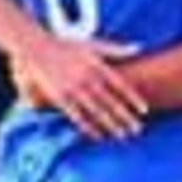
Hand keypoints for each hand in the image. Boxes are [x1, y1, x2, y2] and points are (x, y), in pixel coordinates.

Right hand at [11, 32, 146, 138]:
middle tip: (138, 130)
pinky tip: (99, 137)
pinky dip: (89, 128)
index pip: (120, 85)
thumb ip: (115, 49)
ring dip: (111, 125)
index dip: (133, 98)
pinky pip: (78, 117)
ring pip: (97, 111)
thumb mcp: (92, 44)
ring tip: (123, 136)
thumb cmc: (66, 45)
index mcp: (97, 65)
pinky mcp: (61, 98)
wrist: (36, 47)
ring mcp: (74, 89)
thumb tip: (138, 48)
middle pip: (111, 101)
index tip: (144, 110)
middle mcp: (87, 78)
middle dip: (125, 116)